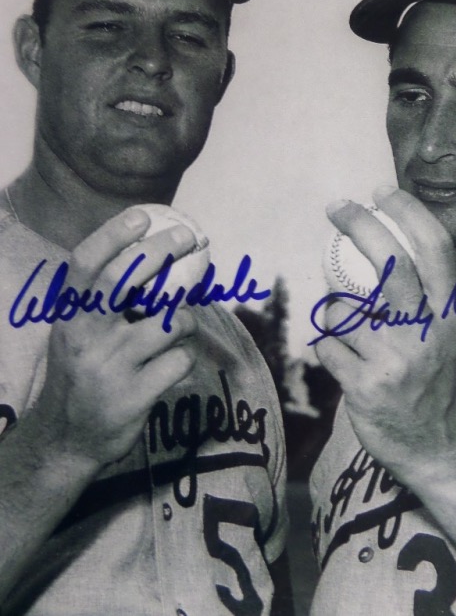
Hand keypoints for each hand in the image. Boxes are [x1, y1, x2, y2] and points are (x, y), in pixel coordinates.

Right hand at [33, 207, 198, 469]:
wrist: (65, 440)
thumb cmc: (81, 374)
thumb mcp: (76, 334)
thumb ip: (101, 302)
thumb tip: (150, 257)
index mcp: (69, 317)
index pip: (85, 265)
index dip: (113, 235)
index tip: (142, 215)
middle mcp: (84, 337)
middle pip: (125, 279)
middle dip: (163, 251)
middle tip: (190, 239)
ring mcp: (110, 368)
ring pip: (169, 322)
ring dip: (184, 320)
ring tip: (178, 328)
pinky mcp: (134, 396)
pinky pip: (180, 359)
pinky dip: (185, 357)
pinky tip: (173, 363)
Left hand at [316, 186, 455, 483]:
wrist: (448, 454)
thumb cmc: (445, 391)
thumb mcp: (454, 341)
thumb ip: (431, 304)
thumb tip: (392, 261)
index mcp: (450, 316)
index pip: (434, 250)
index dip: (408, 213)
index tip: (382, 191)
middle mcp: (425, 332)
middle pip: (389, 262)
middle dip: (360, 224)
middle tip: (337, 207)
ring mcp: (394, 360)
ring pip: (342, 308)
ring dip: (334, 310)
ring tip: (346, 328)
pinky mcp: (365, 387)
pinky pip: (328, 347)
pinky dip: (328, 348)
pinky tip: (344, 363)